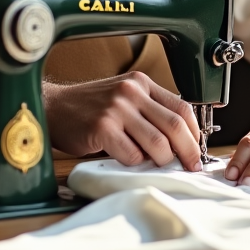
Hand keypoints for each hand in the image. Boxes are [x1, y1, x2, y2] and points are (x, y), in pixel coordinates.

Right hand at [43, 72, 202, 170]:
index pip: (182, 107)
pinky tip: (127, 158)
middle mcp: (131, 92)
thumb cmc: (89, 108)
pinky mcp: (103, 128)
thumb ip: (149, 111)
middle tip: (190, 166)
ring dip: (162, 161)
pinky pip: (132, 155)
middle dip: (188, 151)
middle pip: (175, 126)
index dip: (194, 133)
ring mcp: (117, 109)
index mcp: (140, 83)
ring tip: (155, 164)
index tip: (196, 149)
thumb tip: (180, 140)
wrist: (53, 108)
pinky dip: (135, 163)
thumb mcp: (123, 97)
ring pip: (158, 143)